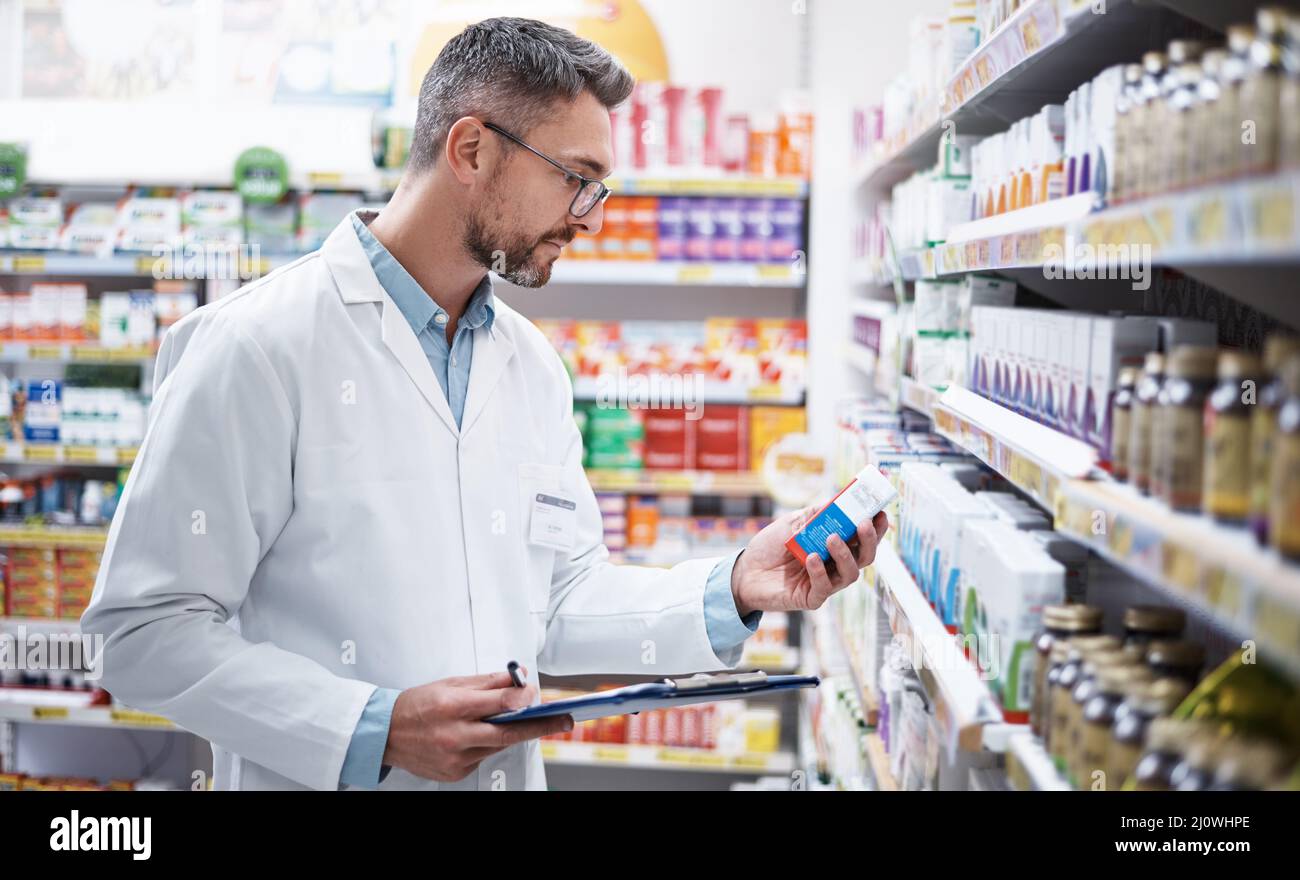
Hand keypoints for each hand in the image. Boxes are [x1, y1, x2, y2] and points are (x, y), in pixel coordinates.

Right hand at [383, 668, 572, 781]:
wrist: (385, 734)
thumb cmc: (416, 705)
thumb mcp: (451, 684)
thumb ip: (487, 683)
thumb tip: (517, 677)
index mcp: (454, 706)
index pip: (501, 703)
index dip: (525, 698)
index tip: (540, 695)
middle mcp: (455, 735)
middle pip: (508, 732)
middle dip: (540, 725)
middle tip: (564, 720)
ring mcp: (456, 758)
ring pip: (498, 745)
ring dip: (510, 733)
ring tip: (518, 719)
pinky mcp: (456, 773)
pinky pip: (483, 757)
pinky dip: (487, 745)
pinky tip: (478, 735)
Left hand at [731, 505, 888, 615]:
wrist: (744, 571)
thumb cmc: (770, 546)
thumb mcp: (792, 523)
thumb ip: (814, 514)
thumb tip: (836, 501)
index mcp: (835, 546)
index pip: (862, 538)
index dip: (875, 528)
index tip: (880, 512)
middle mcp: (835, 566)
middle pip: (864, 557)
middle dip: (869, 540)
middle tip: (864, 524)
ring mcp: (825, 583)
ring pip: (850, 574)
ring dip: (845, 555)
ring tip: (833, 538)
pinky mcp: (811, 598)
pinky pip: (824, 588)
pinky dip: (820, 572)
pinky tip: (811, 558)